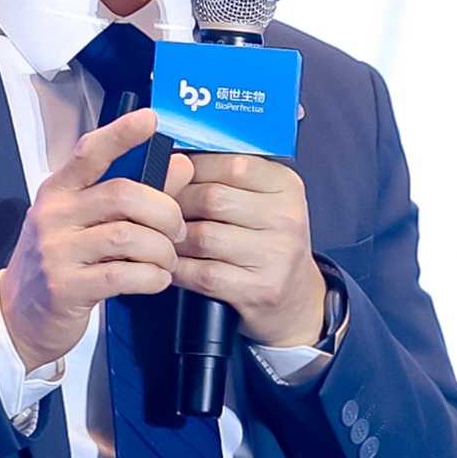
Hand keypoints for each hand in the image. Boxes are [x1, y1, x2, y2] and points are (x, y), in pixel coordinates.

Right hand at [0, 106, 184, 371]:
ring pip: (128, 236)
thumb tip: (180, 165)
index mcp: (60, 190)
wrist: (19, 315)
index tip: (151, 119)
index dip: (121, 134)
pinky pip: (122, 275)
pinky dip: (151, 277)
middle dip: (164, 212)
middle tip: (177, 230)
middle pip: (123, 195)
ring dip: (161, 249)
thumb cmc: (63, 261)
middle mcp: (54, 214)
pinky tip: (157, 279)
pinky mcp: (65, 287)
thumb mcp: (88, 222)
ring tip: (167, 259)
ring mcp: (56, 251)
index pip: (90, 152)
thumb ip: (136, 193)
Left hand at [169, 150, 325, 350]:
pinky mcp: (258, 288)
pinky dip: (179, 268)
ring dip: (174, 238)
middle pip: (212, 199)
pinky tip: (175, 263)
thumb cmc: (269, 241)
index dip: (193, 169)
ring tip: (167, 236)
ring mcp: (275, 255)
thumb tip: (174, 161)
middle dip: (177, 204)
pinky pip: (202, 272)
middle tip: (161, 209)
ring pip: (202, 236)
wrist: (295, 296)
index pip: (231, 164)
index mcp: (286, 186)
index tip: (174, 175)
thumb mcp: (264, 200)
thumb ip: (228, 177)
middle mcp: (285, 218)